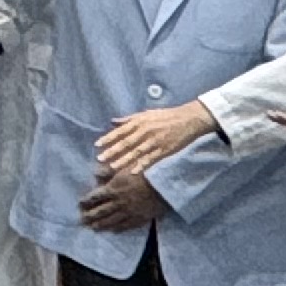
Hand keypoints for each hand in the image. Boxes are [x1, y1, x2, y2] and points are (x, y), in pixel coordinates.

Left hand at [77, 171, 157, 231]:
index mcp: (113, 188)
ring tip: (93, 228)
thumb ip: (109, 172)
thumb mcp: (124, 167)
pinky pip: (127, 225)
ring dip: (101, 225)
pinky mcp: (140, 218)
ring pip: (112, 220)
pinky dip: (119, 229)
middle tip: (82, 221)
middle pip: (101, 211)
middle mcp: (118, 202)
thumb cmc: (144, 171)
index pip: (96, 196)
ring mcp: (129, 212)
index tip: (80, 204)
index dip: (87, 201)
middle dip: (90, 216)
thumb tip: (95, 174)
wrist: (164, 184)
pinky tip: (113, 231)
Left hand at [94, 99, 217, 183]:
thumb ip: (129, 119)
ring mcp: (154, 141)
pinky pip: (150, 159)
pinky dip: (142, 165)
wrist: (188, 119)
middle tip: (100, 159)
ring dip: (124, 160)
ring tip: (112, 167)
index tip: (97, 145)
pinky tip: (133, 172)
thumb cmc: (166, 116)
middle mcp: (145, 131)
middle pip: (126, 143)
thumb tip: (112, 121)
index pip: (120, 131)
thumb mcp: (146, 114)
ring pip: (136, 152)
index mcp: (140, 121)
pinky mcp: (164, 150)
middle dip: (112, 151)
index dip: (108, 138)